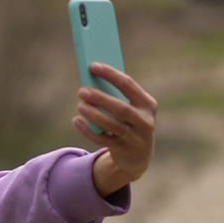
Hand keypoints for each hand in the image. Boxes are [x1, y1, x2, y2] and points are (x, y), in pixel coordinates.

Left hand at [72, 62, 156, 195]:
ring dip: (94, 114)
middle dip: (100, 98)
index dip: (110, 74)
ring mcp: (135, 138)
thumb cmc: (129, 124)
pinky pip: (103, 139)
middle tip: (81, 90)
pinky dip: (88, 130)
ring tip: (80, 105)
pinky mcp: (123, 150)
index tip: (92, 65)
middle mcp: (145, 121)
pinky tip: (76, 121)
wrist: (138, 157)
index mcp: (147, 104)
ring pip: (113, 125)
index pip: (128, 85)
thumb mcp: (131, 110)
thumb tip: (90, 81)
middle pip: (121, 107)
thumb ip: (116, 97)